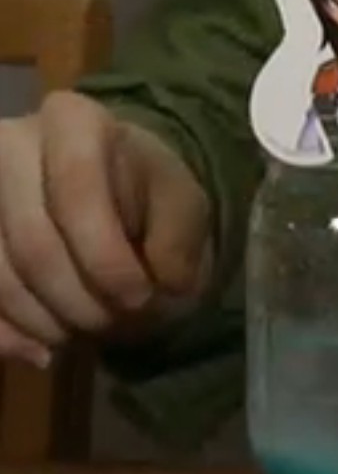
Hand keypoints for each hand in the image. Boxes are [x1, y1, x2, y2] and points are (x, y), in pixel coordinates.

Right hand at [0, 93, 211, 366]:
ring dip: (45, 321)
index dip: (106, 257)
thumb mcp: (184, 204)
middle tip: (117, 326)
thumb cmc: (146, 193)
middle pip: (31, 242)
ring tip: (86, 335)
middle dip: (79, 301)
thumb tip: (163, 282)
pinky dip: (5, 333)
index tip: (141, 299)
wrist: (108, 191)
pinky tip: (40, 351)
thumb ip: (179, 238)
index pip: (75, 191)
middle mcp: (7, 144)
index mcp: (71, 122)